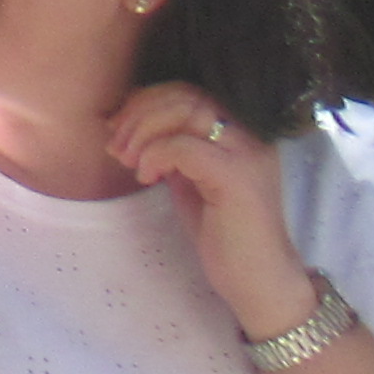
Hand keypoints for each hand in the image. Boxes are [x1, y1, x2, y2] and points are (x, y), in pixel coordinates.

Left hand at [109, 81, 311, 332]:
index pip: (188, 92)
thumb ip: (174, 149)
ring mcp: (248, 153)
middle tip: (115, 146)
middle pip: (184, 95)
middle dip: (138, 113)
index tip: (117, 126)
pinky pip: (184, 146)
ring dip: (143, 131)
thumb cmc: (224, 235)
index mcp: (242, 131)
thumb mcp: (192, 181)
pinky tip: (147, 177)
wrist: (259, 281)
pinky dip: (156, 155)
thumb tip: (131, 123)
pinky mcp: (237, 177)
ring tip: (126, 160)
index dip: (146, 101)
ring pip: (185, 112)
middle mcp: (251, 134)